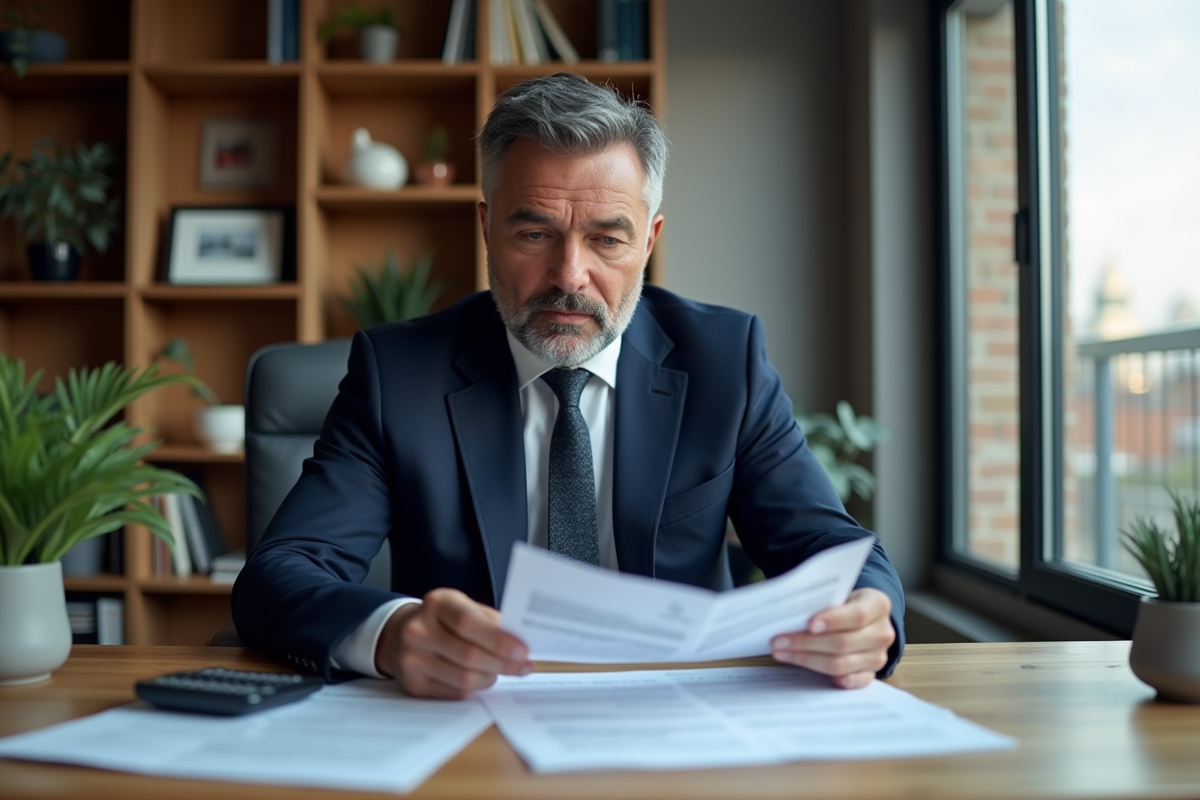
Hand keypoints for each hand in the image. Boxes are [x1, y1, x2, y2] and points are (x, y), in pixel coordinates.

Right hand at [374, 588, 533, 698]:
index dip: (498, 640)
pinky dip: (474, 688)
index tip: (523, 651)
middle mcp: (418, 630)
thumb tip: (519, 643)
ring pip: (463, 679)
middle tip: (523, 667)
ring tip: (501, 671)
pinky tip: (482, 679)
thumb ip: (489, 621)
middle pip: (468, 655)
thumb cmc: (442, 619)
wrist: (399, 634)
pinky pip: (454, 693)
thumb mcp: (462, 606)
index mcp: (437, 604)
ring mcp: (412, 660)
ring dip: (490, 677)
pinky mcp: (413, 685)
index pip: (468, 623)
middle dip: (503, 664)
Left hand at [769, 588, 894, 688]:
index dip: (832, 620)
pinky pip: (850, 681)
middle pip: (843, 643)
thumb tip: (789, 612)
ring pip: (840, 664)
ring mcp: (878, 656)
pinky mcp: (870, 673)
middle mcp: (882, 632)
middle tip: (779, 641)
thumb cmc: (845, 603)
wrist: (865, 617)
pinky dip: (831, 679)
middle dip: (806, 643)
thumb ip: (822, 601)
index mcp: (878, 605)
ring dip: (806, 659)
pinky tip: (810, 673)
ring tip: (781, 652)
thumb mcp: (839, 594)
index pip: (856, 615)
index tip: (809, 624)